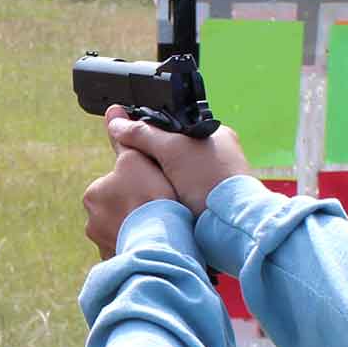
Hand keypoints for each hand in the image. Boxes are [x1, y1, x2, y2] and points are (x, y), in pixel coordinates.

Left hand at [83, 107, 176, 259]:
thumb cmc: (149, 198)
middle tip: (158, 206)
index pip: (115, 183)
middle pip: (118, 207)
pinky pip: (129, 249)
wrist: (161, 244)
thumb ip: (124, 138)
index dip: (137, 182)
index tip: (153, 189)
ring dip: (137, 227)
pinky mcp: (117, 264)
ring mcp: (103, 245)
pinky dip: (140, 245)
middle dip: (134, 206)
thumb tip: (113, 112)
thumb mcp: (137, 159)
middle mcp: (91, 222)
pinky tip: (156, 242)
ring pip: (123, 229)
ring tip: (160, 226)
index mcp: (93, 194)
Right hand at [107, 105, 250, 215]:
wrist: (231, 224)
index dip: (148, 132)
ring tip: (144, 185)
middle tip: (135, 166)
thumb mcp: (171, 150)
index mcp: (212, 133)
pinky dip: (168, 195)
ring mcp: (213, 179)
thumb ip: (142, 134)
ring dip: (159, 179)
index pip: (172, 125)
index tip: (129, 141)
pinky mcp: (208, 201)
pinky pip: (178, 193)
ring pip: (172, 173)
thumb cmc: (208, 180)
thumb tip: (116, 123)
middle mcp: (216, 153)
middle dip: (152, 158)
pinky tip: (158, 200)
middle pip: (171, 150)